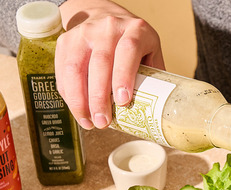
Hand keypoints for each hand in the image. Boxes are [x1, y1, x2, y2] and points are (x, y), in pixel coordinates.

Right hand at [55, 0, 164, 128]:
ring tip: (88, 121)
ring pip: (75, 67)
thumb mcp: (150, 51)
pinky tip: (78, 110)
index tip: (122, 102)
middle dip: (99, 96)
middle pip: (100, 62)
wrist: (104, 15)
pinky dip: (69, 94)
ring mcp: (83, 33)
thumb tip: (157, 111)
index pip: (128, 50)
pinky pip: (63, 71)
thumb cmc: (133, 42)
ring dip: (80, 99)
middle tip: (103, 122)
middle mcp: (107, 28)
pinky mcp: (66, 41)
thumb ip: (154, 76)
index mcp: (135, 30)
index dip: (124, 76)